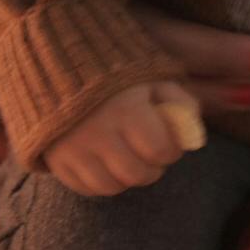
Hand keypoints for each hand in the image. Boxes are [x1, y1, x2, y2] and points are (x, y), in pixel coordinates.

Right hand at [42, 80, 206, 196]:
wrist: (61, 61)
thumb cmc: (117, 70)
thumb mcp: (154, 77)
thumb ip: (180, 104)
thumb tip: (193, 137)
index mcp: (127, 110)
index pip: (161, 151)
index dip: (171, 150)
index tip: (168, 141)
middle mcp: (98, 134)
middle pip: (137, 175)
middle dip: (152, 167)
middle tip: (150, 153)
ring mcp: (74, 149)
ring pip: (111, 187)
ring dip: (126, 177)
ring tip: (129, 158)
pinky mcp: (56, 159)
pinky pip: (85, 188)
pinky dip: (100, 182)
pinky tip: (107, 164)